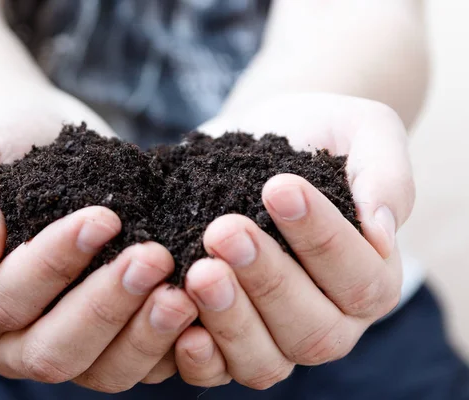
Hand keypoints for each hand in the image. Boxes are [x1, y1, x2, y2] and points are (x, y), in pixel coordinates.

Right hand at [0, 101, 196, 391]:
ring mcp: (66, 348)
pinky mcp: (112, 345)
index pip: (6, 298)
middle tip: (154, 257)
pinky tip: (202, 310)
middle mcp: (12, 340)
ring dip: (146, 335)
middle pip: (55, 351)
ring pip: (103, 372)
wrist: (38, 151)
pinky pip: (143, 366)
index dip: (54, 263)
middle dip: (106, 306)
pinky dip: (174, 347)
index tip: (104, 216)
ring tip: (183, 291)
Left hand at [174, 93, 413, 388]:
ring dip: (230, 321)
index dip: (321, 239)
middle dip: (267, 281)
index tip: (279, 187)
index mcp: (370, 279)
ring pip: (264, 362)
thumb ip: (385, 176)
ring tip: (198, 271)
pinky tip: (175, 314)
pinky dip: (197, 357)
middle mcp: (328, 319)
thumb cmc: (317, 135)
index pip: (358, 279)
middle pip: (312, 331)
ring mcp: (274, 335)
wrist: (259, 136)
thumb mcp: (364, 132)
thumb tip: (383, 230)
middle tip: (224, 231)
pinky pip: (216, 371)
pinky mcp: (224, 335)